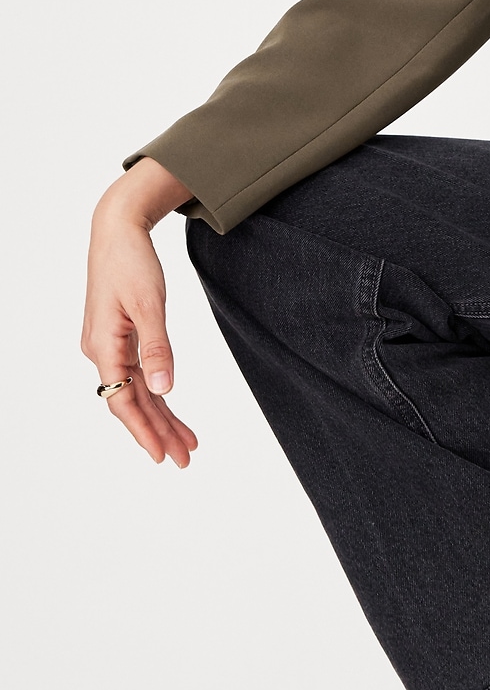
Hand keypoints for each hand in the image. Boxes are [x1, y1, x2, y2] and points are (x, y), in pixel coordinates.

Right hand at [82, 158, 198, 466]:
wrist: (118, 230)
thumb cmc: (131, 262)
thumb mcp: (149, 304)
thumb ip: (157, 348)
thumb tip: (164, 389)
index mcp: (103, 346)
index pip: (123, 401)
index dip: (144, 431)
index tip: (161, 456)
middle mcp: (102, 351)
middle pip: (131, 402)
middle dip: (158, 432)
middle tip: (185, 459)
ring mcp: (110, 345)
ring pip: (137, 391)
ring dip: (161, 416)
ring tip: (187, 441)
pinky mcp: (120, 337)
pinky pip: (139, 374)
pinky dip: (157, 391)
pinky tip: (171, 408)